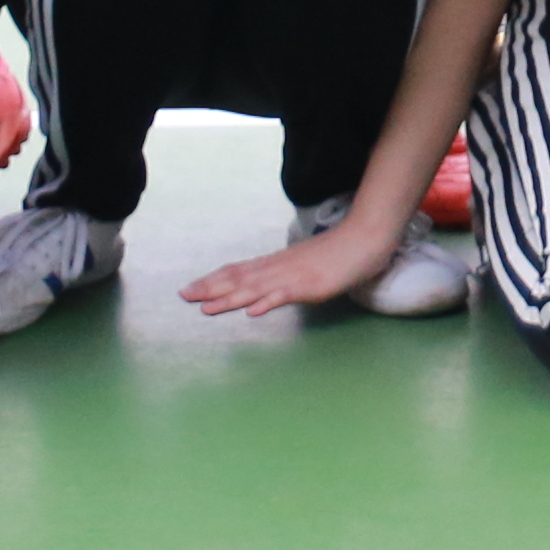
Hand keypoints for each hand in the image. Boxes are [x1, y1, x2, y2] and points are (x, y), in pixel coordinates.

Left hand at [187, 199, 410, 319]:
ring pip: (256, 289)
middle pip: (239, 279)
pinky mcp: (311, 286)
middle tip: (183, 296)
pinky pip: (285, 295)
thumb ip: (286, 274)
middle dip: (210, 289)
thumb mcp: (306, 264)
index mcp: (278, 263)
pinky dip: (266, 303)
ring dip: (229, 299)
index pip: (239, 271)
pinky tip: (251, 312)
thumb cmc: (340, 251)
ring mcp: (294, 277)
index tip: (190, 289)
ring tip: (206, 308)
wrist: (367, 237)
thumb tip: (266, 286)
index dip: (213, 280)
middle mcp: (279, 268)